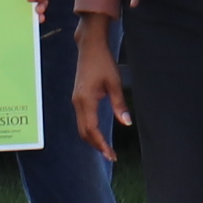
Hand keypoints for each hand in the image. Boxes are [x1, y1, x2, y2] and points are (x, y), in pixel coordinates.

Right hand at [72, 23, 130, 158]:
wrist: (89, 47)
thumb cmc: (103, 62)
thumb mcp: (115, 83)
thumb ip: (119, 104)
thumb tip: (126, 123)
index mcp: (86, 100)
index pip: (92, 129)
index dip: (101, 144)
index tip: (111, 155)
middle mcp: (77, 103)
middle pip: (84, 132)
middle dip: (96, 145)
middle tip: (111, 155)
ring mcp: (76, 100)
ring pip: (81, 127)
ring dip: (92, 139)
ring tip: (106, 148)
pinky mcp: (78, 98)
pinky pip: (81, 119)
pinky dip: (90, 130)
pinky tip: (99, 133)